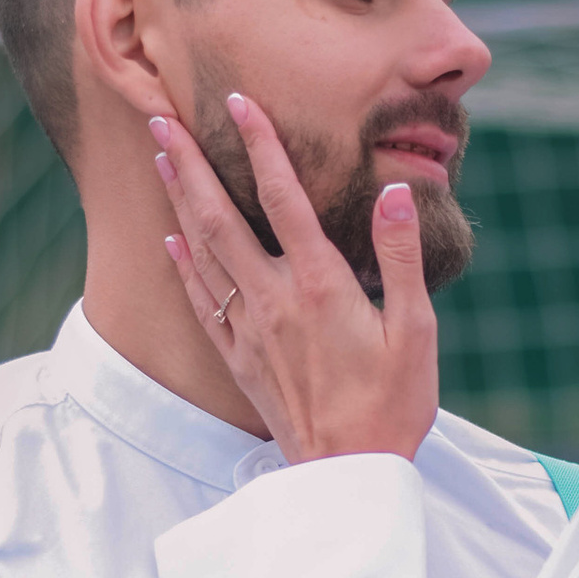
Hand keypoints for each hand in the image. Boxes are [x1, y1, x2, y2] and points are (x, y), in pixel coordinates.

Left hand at [151, 95, 438, 463]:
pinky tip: (172, 239)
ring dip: (179, 202)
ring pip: (203, 253)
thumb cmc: (394, 404)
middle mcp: (274, 300)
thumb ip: (402, 256)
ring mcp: (250, 331)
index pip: (283, 198)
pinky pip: (203, 302)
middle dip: (190, 163)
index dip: (261, 145)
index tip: (241, 101)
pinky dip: (184, 265)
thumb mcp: (416, 330)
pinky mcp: (240, 360)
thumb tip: (395, 191)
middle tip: (163, 118)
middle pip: (221, 217)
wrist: (349, 476)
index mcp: (320, 286)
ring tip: (161, 160)